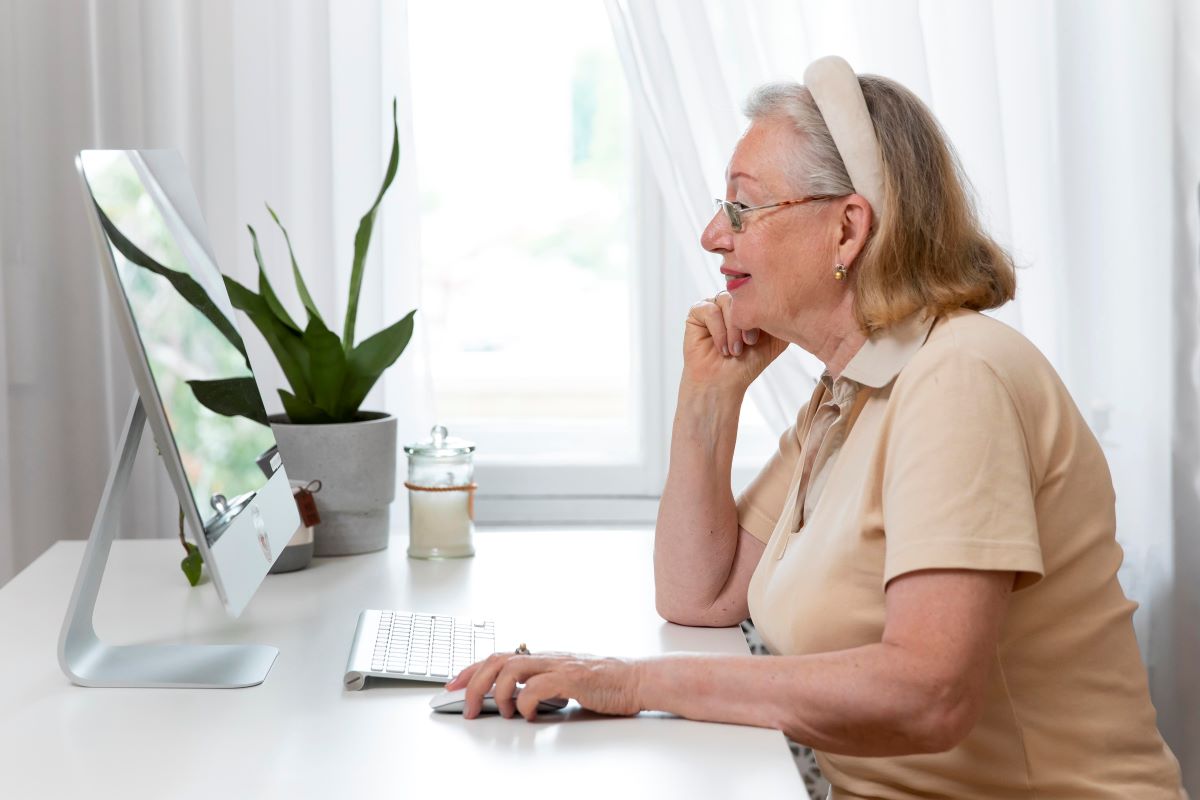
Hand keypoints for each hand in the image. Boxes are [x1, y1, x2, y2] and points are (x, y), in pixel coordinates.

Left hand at [445, 650, 642, 720]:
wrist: (638, 679)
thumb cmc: (607, 683)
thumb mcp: (566, 682)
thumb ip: (541, 686)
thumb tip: (516, 701)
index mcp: (543, 657)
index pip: (497, 656)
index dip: (470, 670)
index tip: (452, 686)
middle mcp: (547, 657)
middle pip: (497, 660)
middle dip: (473, 683)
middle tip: (464, 706)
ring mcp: (560, 665)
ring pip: (512, 668)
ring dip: (498, 693)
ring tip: (501, 713)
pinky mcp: (574, 679)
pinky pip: (538, 686)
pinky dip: (526, 702)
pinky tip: (528, 715)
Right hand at [683, 292, 786, 390]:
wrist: (723, 382)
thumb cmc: (747, 364)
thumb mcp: (775, 341)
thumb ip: (784, 320)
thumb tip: (796, 300)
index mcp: (751, 303)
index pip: (759, 290)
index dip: (763, 310)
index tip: (763, 337)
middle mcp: (733, 300)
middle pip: (743, 294)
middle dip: (748, 320)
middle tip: (750, 343)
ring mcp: (715, 304)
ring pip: (727, 301)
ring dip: (733, 328)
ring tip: (735, 350)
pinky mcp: (697, 311)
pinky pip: (710, 310)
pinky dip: (719, 331)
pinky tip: (722, 348)